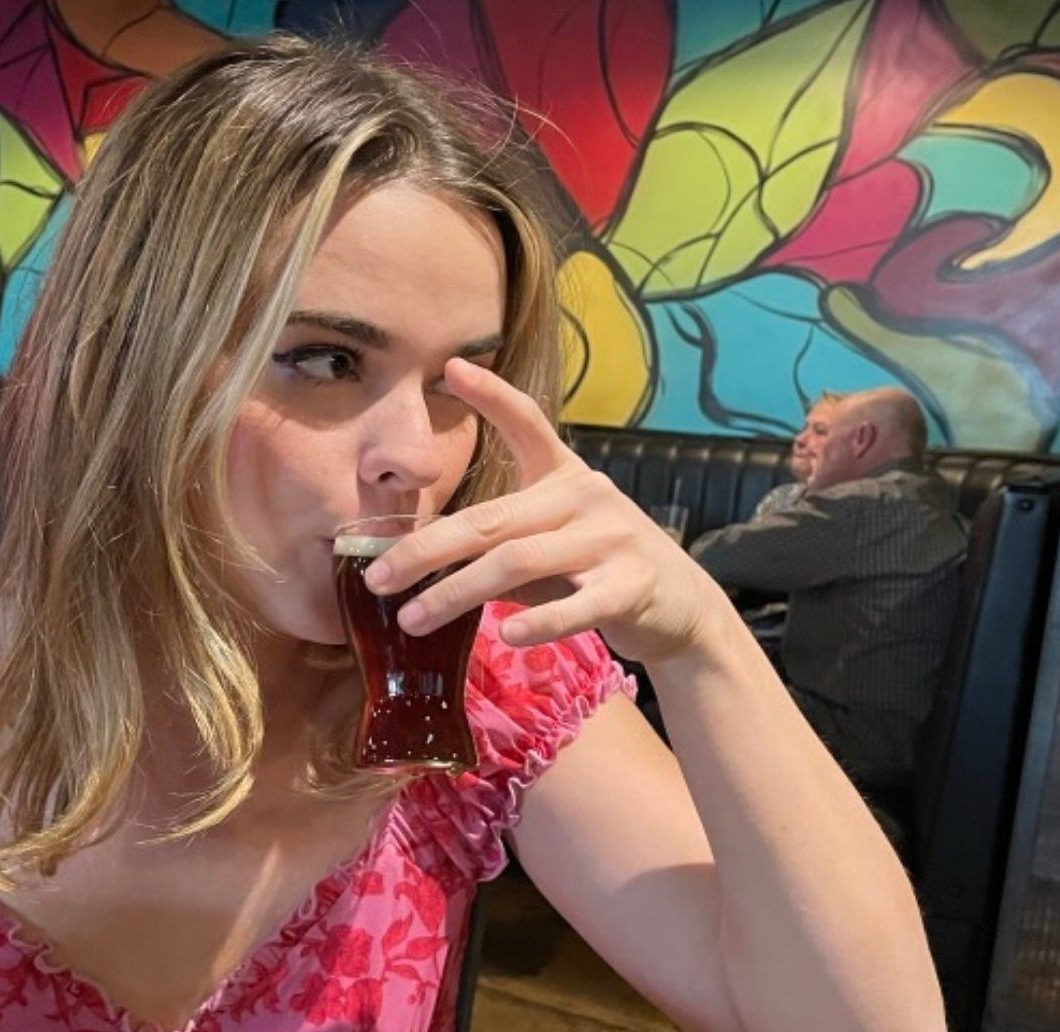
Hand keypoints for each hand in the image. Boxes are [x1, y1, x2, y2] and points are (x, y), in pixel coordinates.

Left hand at [364, 359, 730, 663]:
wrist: (682, 608)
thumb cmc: (596, 571)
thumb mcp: (548, 544)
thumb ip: (498, 545)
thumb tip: (415, 563)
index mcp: (563, 478)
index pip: (527, 425)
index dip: (492, 395)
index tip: (450, 368)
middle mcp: (585, 498)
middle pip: (491, 520)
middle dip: (426, 549)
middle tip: (378, 576)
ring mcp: (611, 540)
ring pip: (519, 561)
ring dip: (458, 592)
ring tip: (413, 618)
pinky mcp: (631, 586)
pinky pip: (577, 605)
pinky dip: (540, 621)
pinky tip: (506, 635)